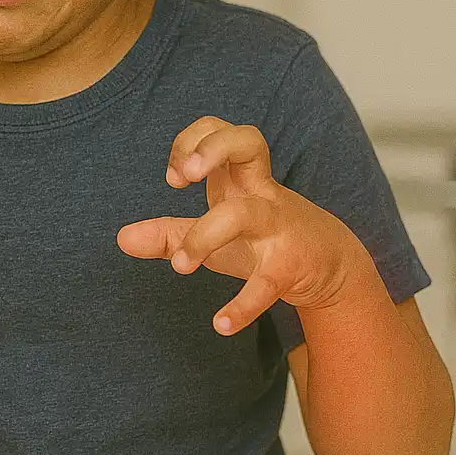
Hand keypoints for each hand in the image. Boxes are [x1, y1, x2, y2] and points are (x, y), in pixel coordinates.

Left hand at [116, 117, 370, 334]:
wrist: (334, 267)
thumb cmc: (266, 240)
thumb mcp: (217, 234)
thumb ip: (169, 234)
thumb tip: (121, 238)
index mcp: (244, 177)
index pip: (221, 130)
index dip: (193, 141)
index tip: (176, 177)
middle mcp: (262, 193)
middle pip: (248, 143)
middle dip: (213, 149)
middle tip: (184, 178)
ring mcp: (279, 227)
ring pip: (244, 214)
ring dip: (205, 236)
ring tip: (180, 266)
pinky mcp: (291, 266)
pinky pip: (266, 283)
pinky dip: (243, 305)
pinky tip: (220, 324)